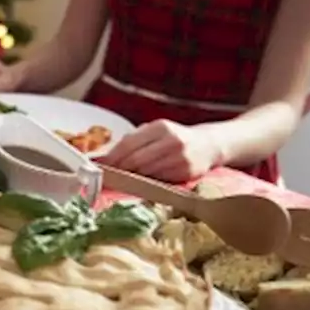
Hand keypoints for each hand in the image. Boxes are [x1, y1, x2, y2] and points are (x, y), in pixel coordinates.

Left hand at [100, 119, 223, 182]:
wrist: (209, 145)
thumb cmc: (174, 139)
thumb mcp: (156, 132)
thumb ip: (133, 141)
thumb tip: (104, 157)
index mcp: (160, 127)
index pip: (129, 144)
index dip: (112, 157)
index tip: (100, 166)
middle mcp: (171, 141)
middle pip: (135, 160)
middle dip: (119, 170)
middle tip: (108, 177)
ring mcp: (180, 158)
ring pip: (146, 173)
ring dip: (132, 178)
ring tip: (124, 179)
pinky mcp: (186, 173)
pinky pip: (160, 181)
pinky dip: (148, 182)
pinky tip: (144, 181)